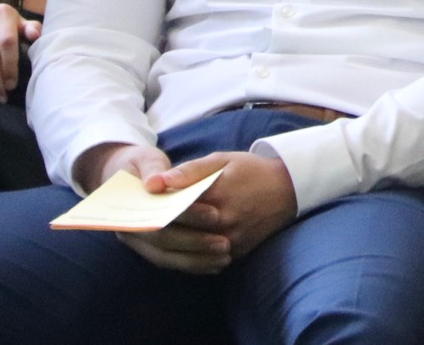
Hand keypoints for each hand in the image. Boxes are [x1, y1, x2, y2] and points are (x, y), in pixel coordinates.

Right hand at [73, 143, 229, 274]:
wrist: (131, 178)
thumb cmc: (144, 166)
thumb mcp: (147, 160)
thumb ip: (153, 168)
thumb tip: (154, 183)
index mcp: (127, 209)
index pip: (158, 218)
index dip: (186, 217)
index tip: (214, 214)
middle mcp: (130, 232)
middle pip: (164, 243)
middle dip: (195, 243)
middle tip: (225, 243)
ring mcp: (141, 244)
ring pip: (168, 258)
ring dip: (196, 260)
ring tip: (225, 257)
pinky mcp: (152, 250)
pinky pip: (172, 261)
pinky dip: (193, 264)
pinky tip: (215, 264)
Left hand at [126, 152, 298, 271]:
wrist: (289, 189)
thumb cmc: (251, 170)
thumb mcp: (221, 160)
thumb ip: (188, 171)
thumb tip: (156, 183)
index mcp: (218, 196)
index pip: (175, 209)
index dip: (153, 210)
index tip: (138, 207)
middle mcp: (225, 222)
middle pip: (177, 235)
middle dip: (153, 231)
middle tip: (134, 226)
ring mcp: (231, 241)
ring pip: (187, 253)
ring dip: (166, 247)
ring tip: (149, 237)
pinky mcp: (237, 253)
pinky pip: (203, 262)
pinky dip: (185, 256)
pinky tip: (173, 247)